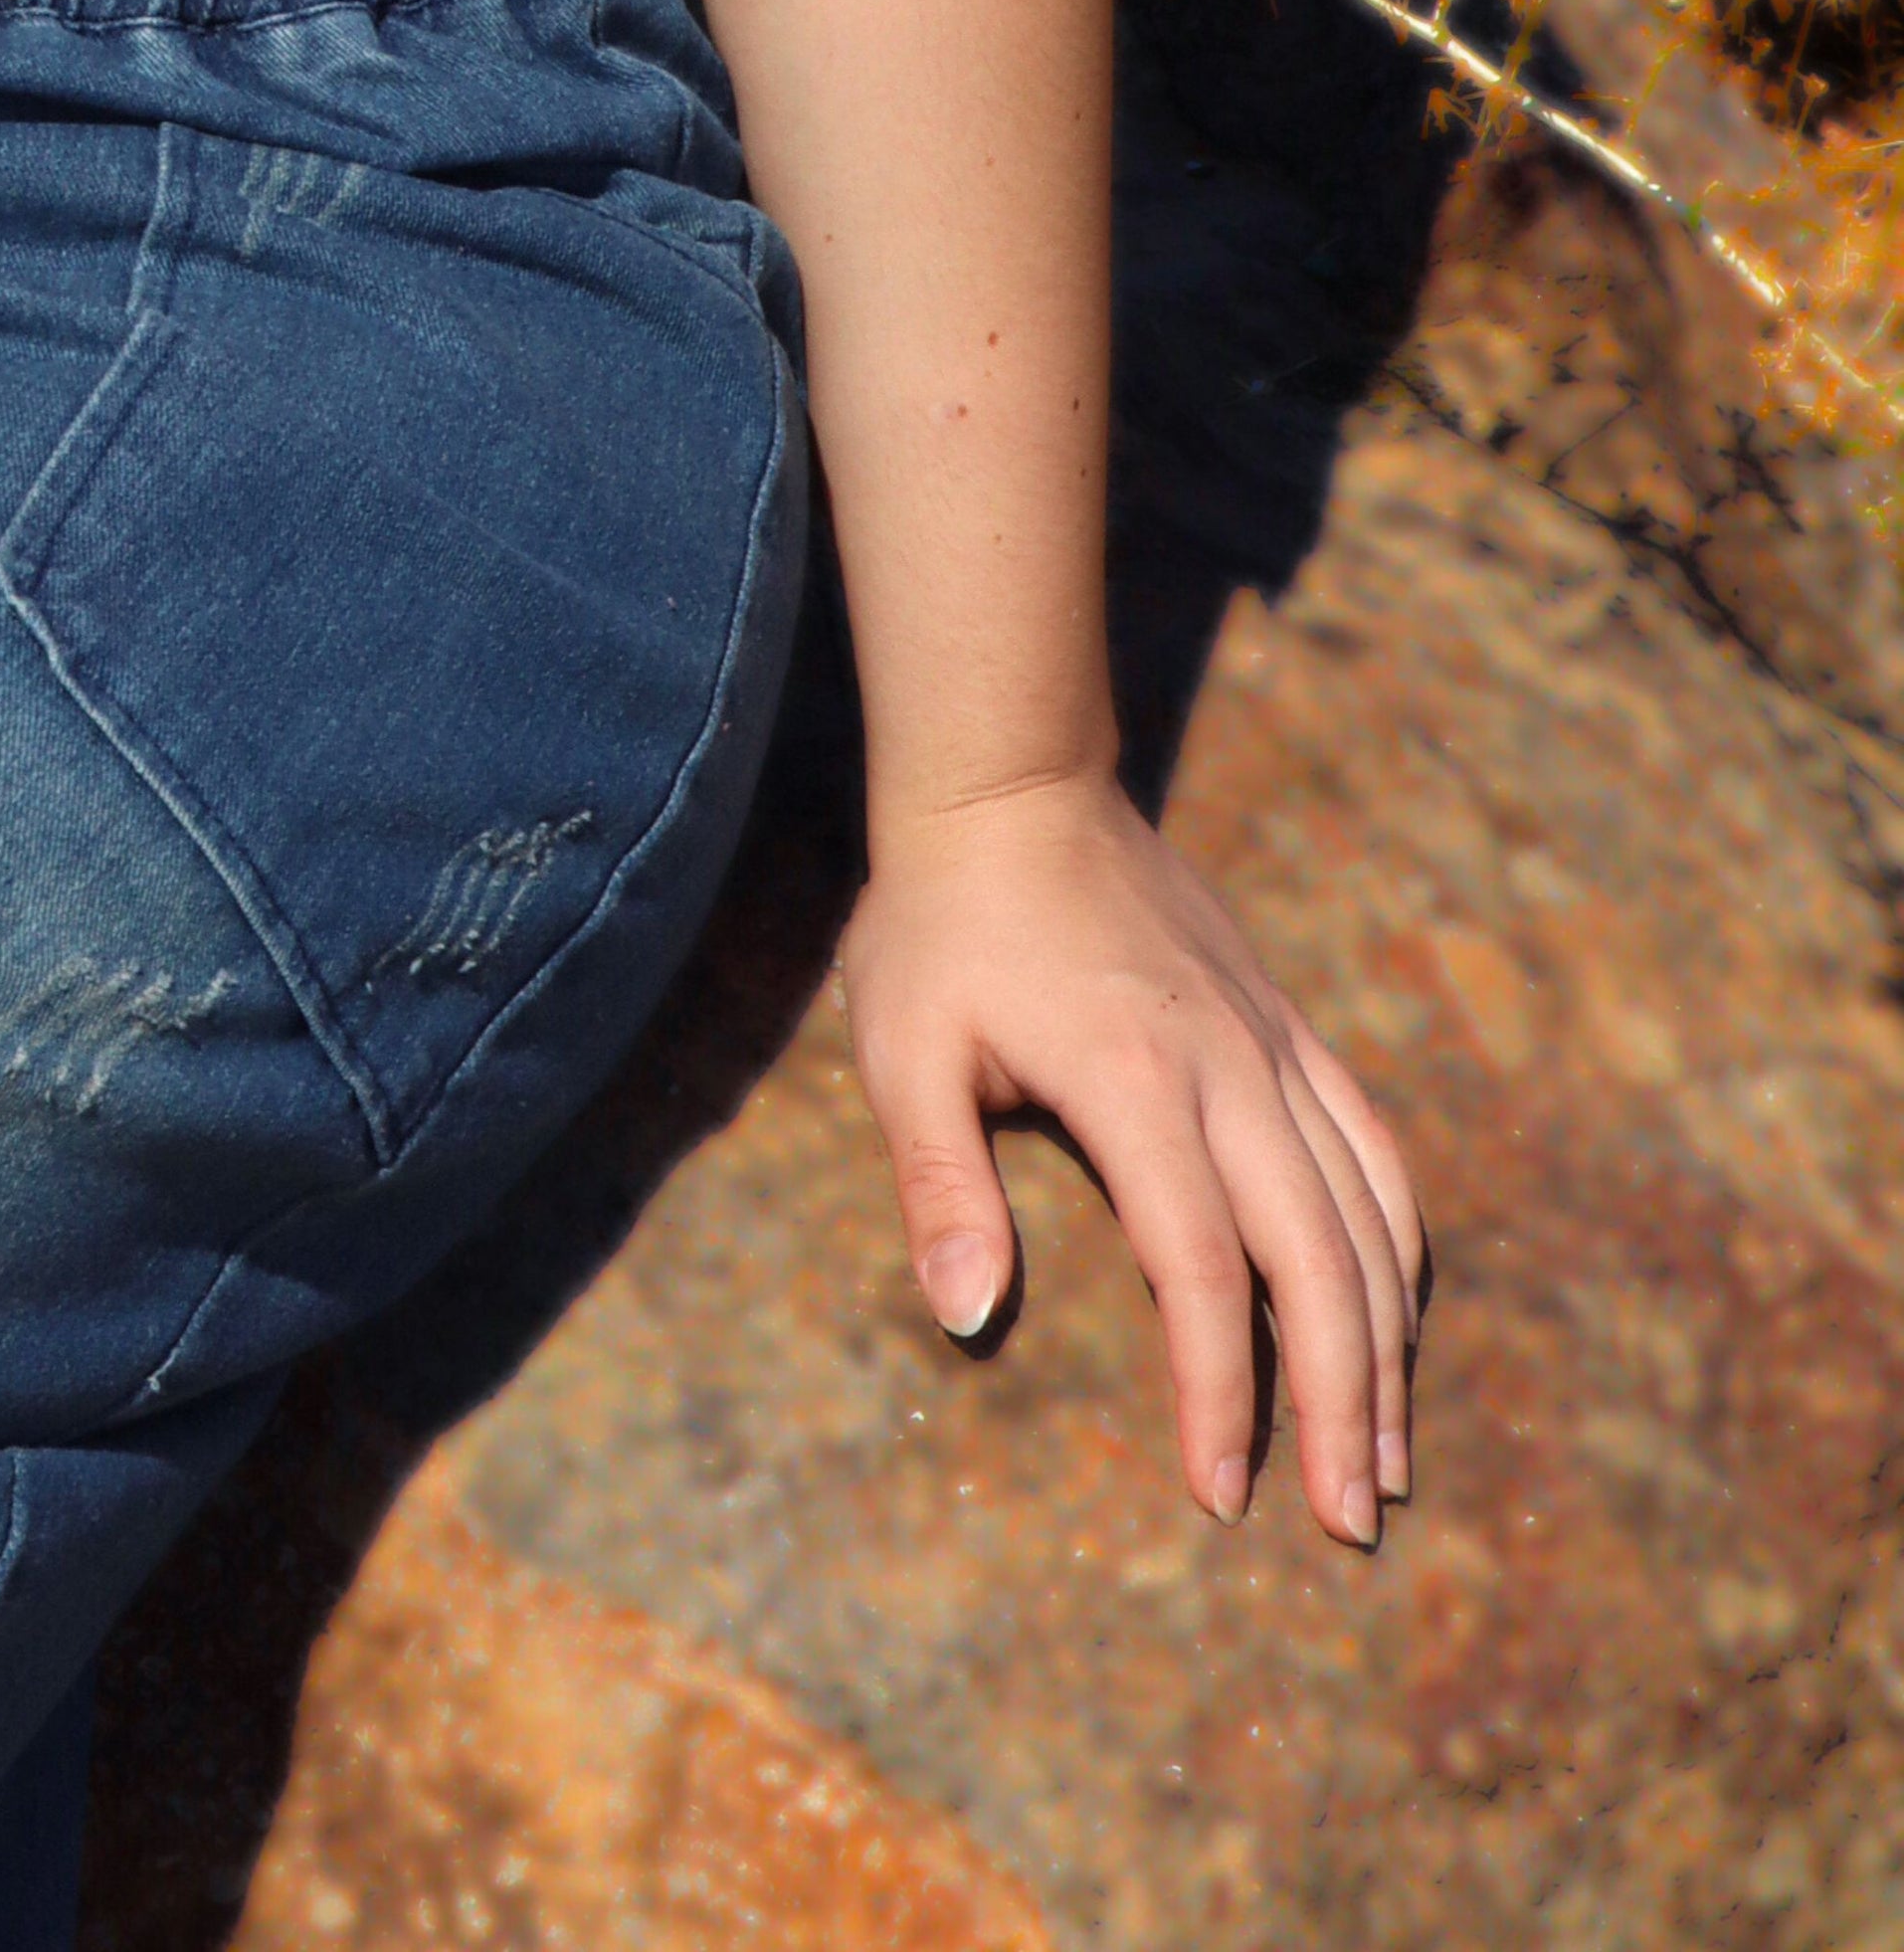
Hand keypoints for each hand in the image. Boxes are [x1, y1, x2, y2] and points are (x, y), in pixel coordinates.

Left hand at [838, 766, 1423, 1546]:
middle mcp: (1228, 1066)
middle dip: (1343, 1401)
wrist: (1013, 782)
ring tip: (1388, 1456)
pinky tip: (1397, 1312)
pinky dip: (1398, 1240)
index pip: (1200, 1270)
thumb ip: (939, 1182)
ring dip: (1389, 1340)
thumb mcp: (903, 1046)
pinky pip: (1371, 1143)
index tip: (1221, 1495)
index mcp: (1134, 1079)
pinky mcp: (1285, 1023)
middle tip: (1351, 1521)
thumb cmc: (939, 922)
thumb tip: (966, 1317)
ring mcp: (1270, 1041)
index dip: (1220, 1393)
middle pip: (1319, 1259)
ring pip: (1369, 1210)